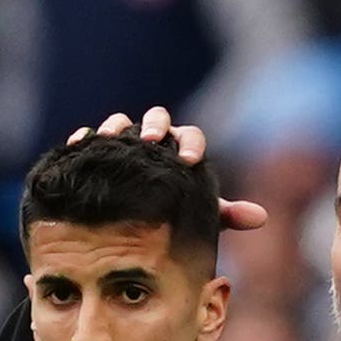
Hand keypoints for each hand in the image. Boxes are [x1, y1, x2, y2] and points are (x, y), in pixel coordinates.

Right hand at [73, 108, 267, 231]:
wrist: (133, 221)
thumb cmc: (172, 214)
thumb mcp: (197, 214)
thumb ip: (225, 213)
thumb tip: (260, 218)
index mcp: (181, 149)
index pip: (191, 137)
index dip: (192, 146)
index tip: (190, 162)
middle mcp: (155, 139)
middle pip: (157, 119)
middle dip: (154, 126)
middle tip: (150, 140)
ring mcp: (125, 141)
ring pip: (123, 122)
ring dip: (117, 126)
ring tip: (110, 137)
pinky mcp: (99, 149)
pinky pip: (91, 135)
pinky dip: (86, 136)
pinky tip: (80, 143)